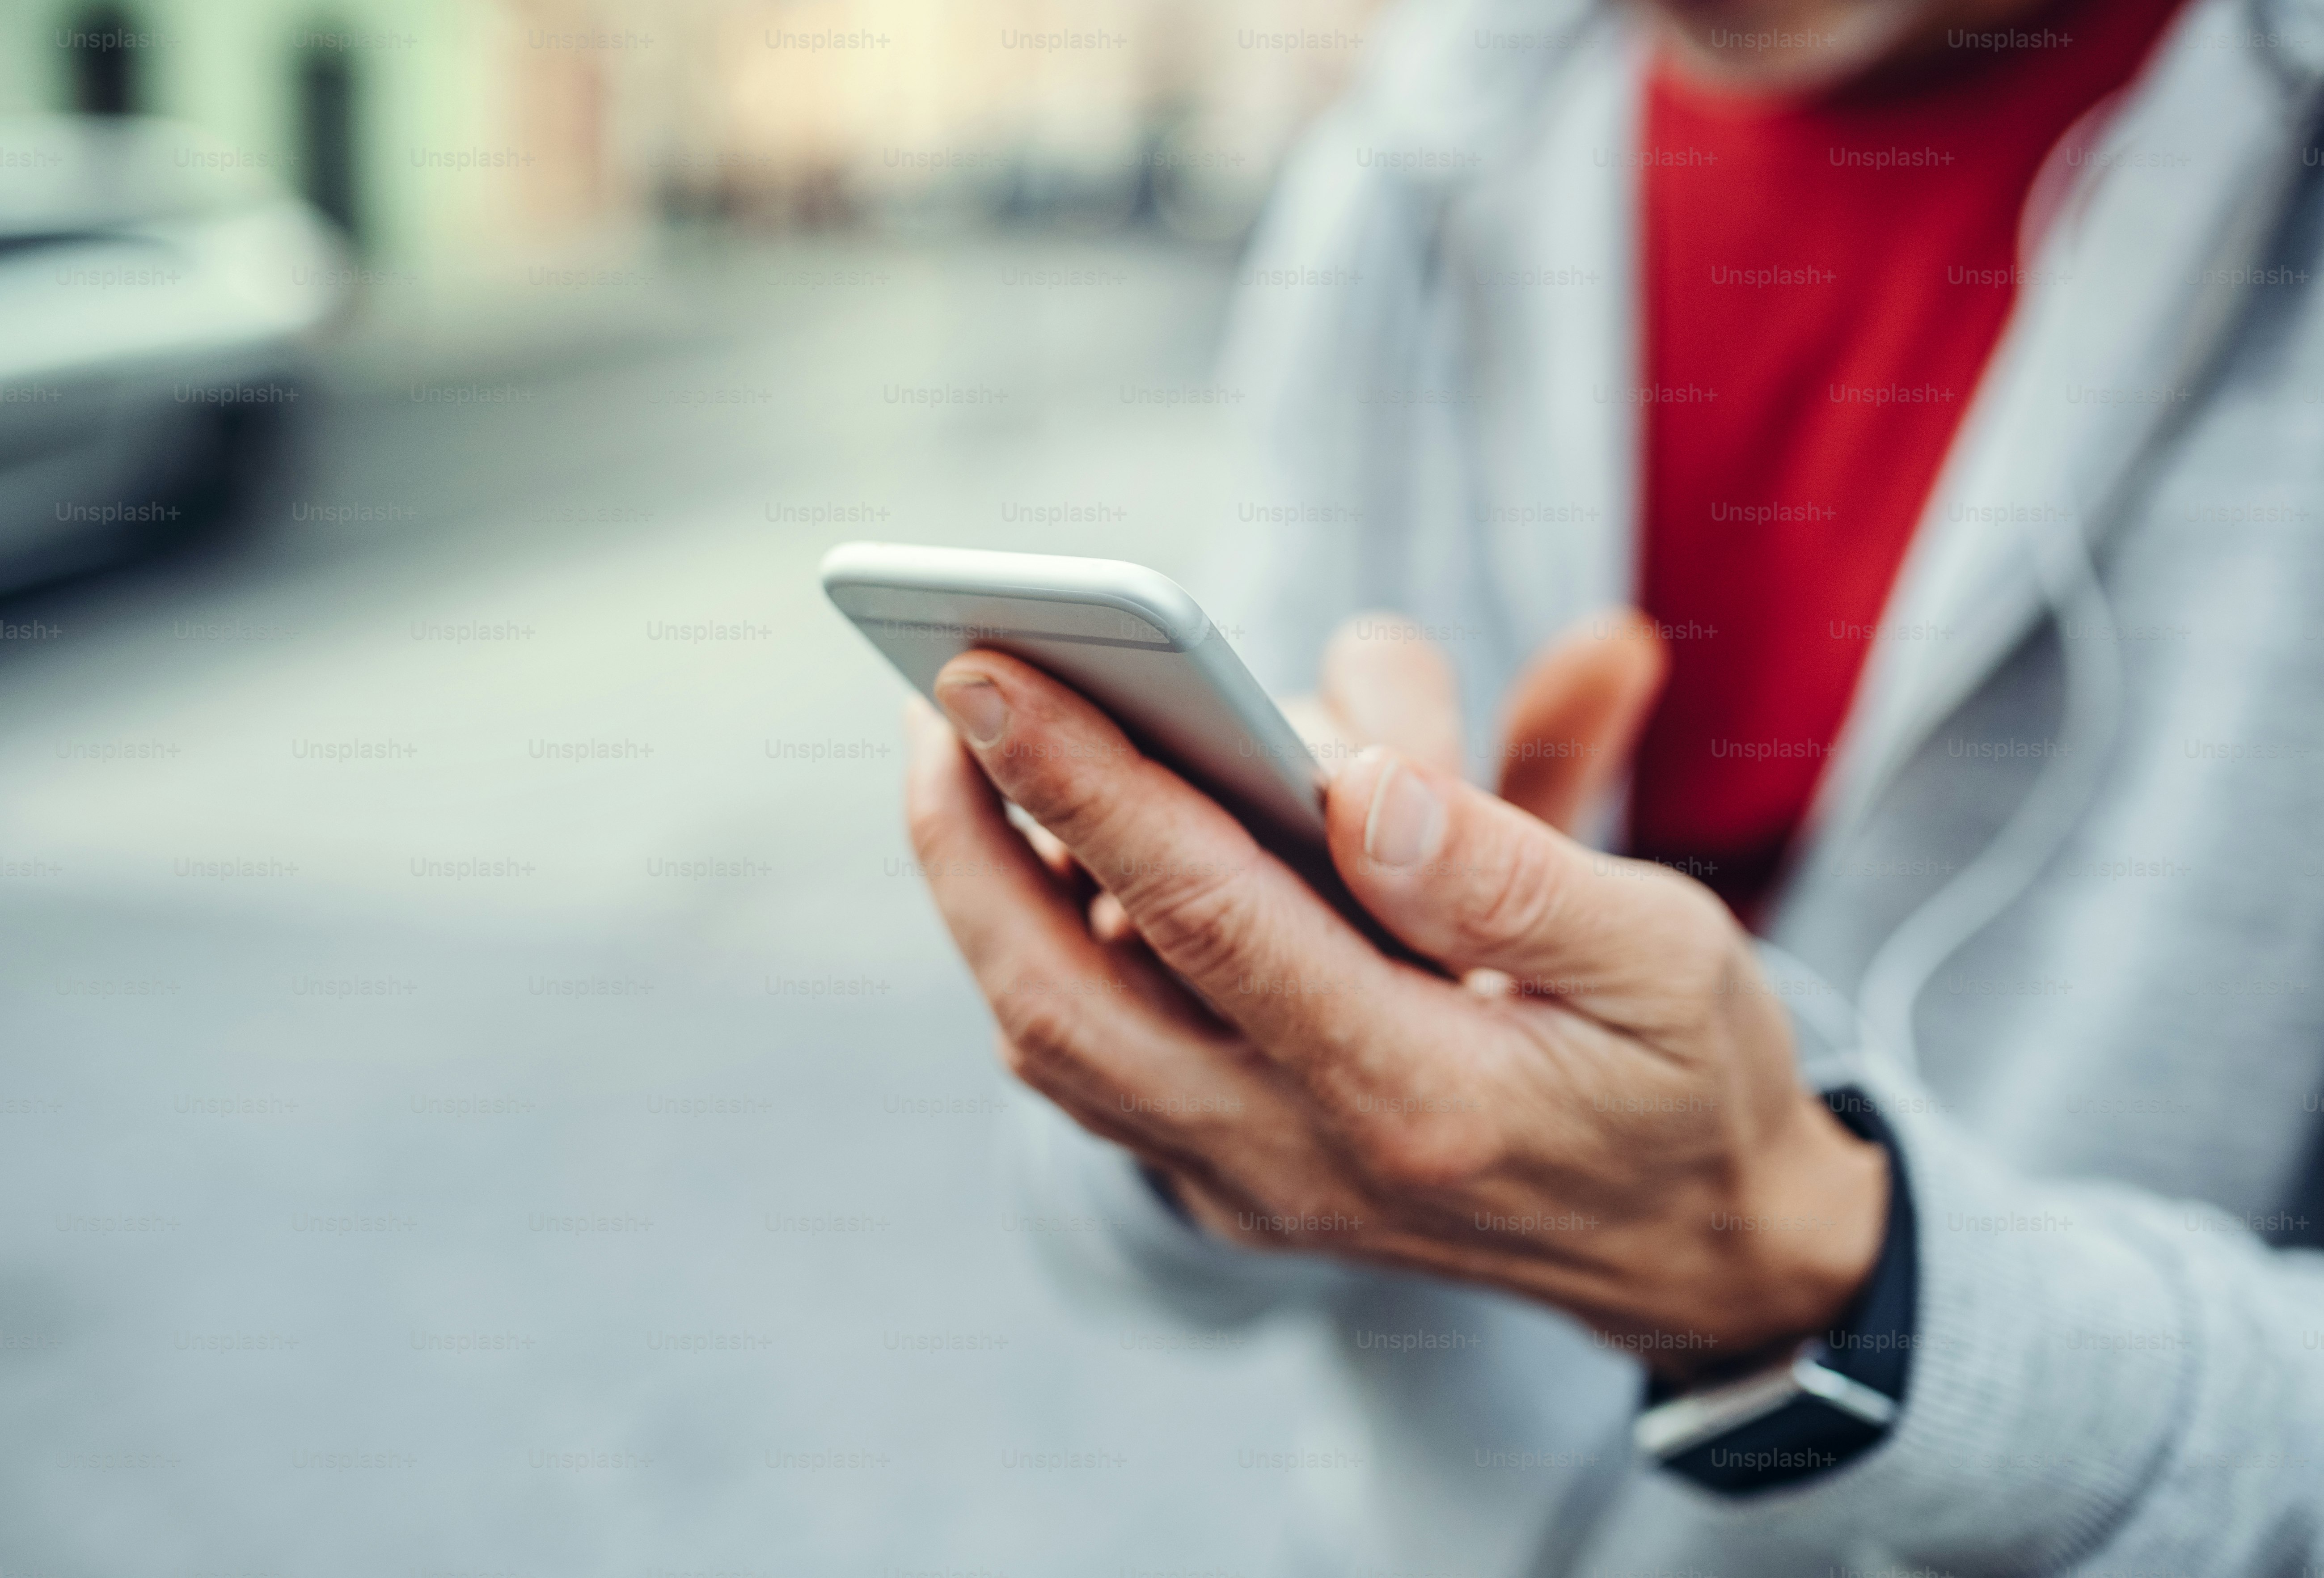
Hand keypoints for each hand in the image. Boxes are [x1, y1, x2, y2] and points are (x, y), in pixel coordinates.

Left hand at [904, 621, 1884, 1377]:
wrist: (1693, 1254)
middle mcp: (1306, 1160)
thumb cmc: (1688, 1073)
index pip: (1213, 917)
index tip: (991, 668)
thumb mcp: (1666, 956)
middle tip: (935, 696)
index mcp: (1424, 1095)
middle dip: (973, 844)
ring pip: (1059, 1040)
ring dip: (992, 893)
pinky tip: (1057, 847)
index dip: (1091, 782)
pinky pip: (1095, 1066)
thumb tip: (1358, 779)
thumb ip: (1509, 874)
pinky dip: (1048, 950)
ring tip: (971, 750)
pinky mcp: (1234, 1183)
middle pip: (1066, 1005)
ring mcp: (1254, 1187)